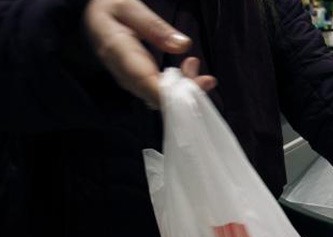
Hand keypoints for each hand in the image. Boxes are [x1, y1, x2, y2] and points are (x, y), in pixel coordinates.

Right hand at [84, 0, 216, 107]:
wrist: (92, 16)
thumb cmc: (110, 7)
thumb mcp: (129, 7)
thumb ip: (155, 26)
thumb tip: (183, 45)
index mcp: (118, 53)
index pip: (147, 84)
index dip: (173, 95)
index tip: (198, 87)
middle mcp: (123, 73)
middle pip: (157, 96)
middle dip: (186, 92)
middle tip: (207, 77)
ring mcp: (129, 80)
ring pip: (160, 97)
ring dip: (184, 89)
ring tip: (196, 66)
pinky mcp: (137, 82)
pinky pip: (159, 92)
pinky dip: (178, 87)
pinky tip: (189, 71)